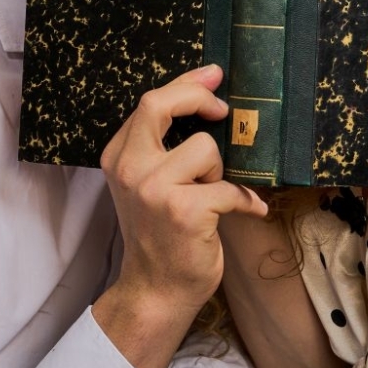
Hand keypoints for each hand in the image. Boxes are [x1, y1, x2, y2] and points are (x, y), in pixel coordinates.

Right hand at [99, 64, 269, 319]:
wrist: (155, 290)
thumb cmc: (160, 236)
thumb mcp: (148, 185)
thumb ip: (162, 147)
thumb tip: (206, 100)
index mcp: (119, 158)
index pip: (150, 103)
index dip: (186, 85)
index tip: (212, 76)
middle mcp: (130, 169)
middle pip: (160, 104)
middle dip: (198, 96)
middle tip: (222, 109)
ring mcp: (154, 189)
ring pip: (205, 148)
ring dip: (220, 170)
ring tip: (215, 195)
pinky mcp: (183, 210)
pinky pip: (230, 188)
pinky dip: (246, 201)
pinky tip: (248, 211)